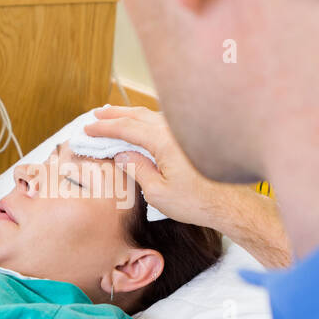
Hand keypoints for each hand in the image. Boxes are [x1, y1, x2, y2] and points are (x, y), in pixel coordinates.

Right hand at [85, 105, 226, 227]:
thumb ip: (136, 168)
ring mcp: (184, 133)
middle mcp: (175, 131)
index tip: (88, 128)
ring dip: (130, 115)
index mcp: (164, 141)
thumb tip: (121, 153)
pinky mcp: (190, 139)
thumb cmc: (197, 202)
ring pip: (151, 116)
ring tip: (114, 115)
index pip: (127, 129)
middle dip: (115, 114)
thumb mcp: (157, 192)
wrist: (230, 204)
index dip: (104, 128)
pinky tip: (141, 126)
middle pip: (138, 115)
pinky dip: (146, 122)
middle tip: (96, 114)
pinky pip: (162, 123)